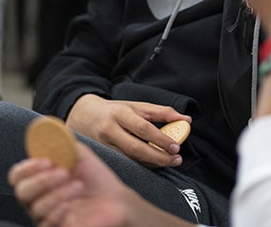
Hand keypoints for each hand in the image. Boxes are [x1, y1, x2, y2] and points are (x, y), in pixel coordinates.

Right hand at [10, 143, 130, 226]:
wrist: (115, 199)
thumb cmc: (95, 178)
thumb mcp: (78, 154)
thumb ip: (61, 143)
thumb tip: (44, 129)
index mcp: (39, 178)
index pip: (17, 176)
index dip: (27, 168)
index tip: (46, 161)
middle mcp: (38, 198)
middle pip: (22, 192)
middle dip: (42, 180)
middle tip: (64, 173)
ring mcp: (46, 215)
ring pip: (36, 208)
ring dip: (57, 194)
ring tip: (78, 186)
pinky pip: (46, 225)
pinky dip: (56, 213)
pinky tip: (69, 205)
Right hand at [65, 94, 189, 166]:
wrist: (83, 115)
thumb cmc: (115, 110)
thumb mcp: (136, 106)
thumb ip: (161, 112)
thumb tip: (187, 119)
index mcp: (120, 113)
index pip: (143, 128)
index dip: (160, 138)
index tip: (176, 146)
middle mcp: (110, 129)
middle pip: (137, 148)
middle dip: (159, 156)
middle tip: (176, 159)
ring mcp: (104, 145)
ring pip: (132, 159)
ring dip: (153, 162)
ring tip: (169, 162)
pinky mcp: (103, 155)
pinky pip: (126, 163)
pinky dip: (142, 164)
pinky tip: (154, 163)